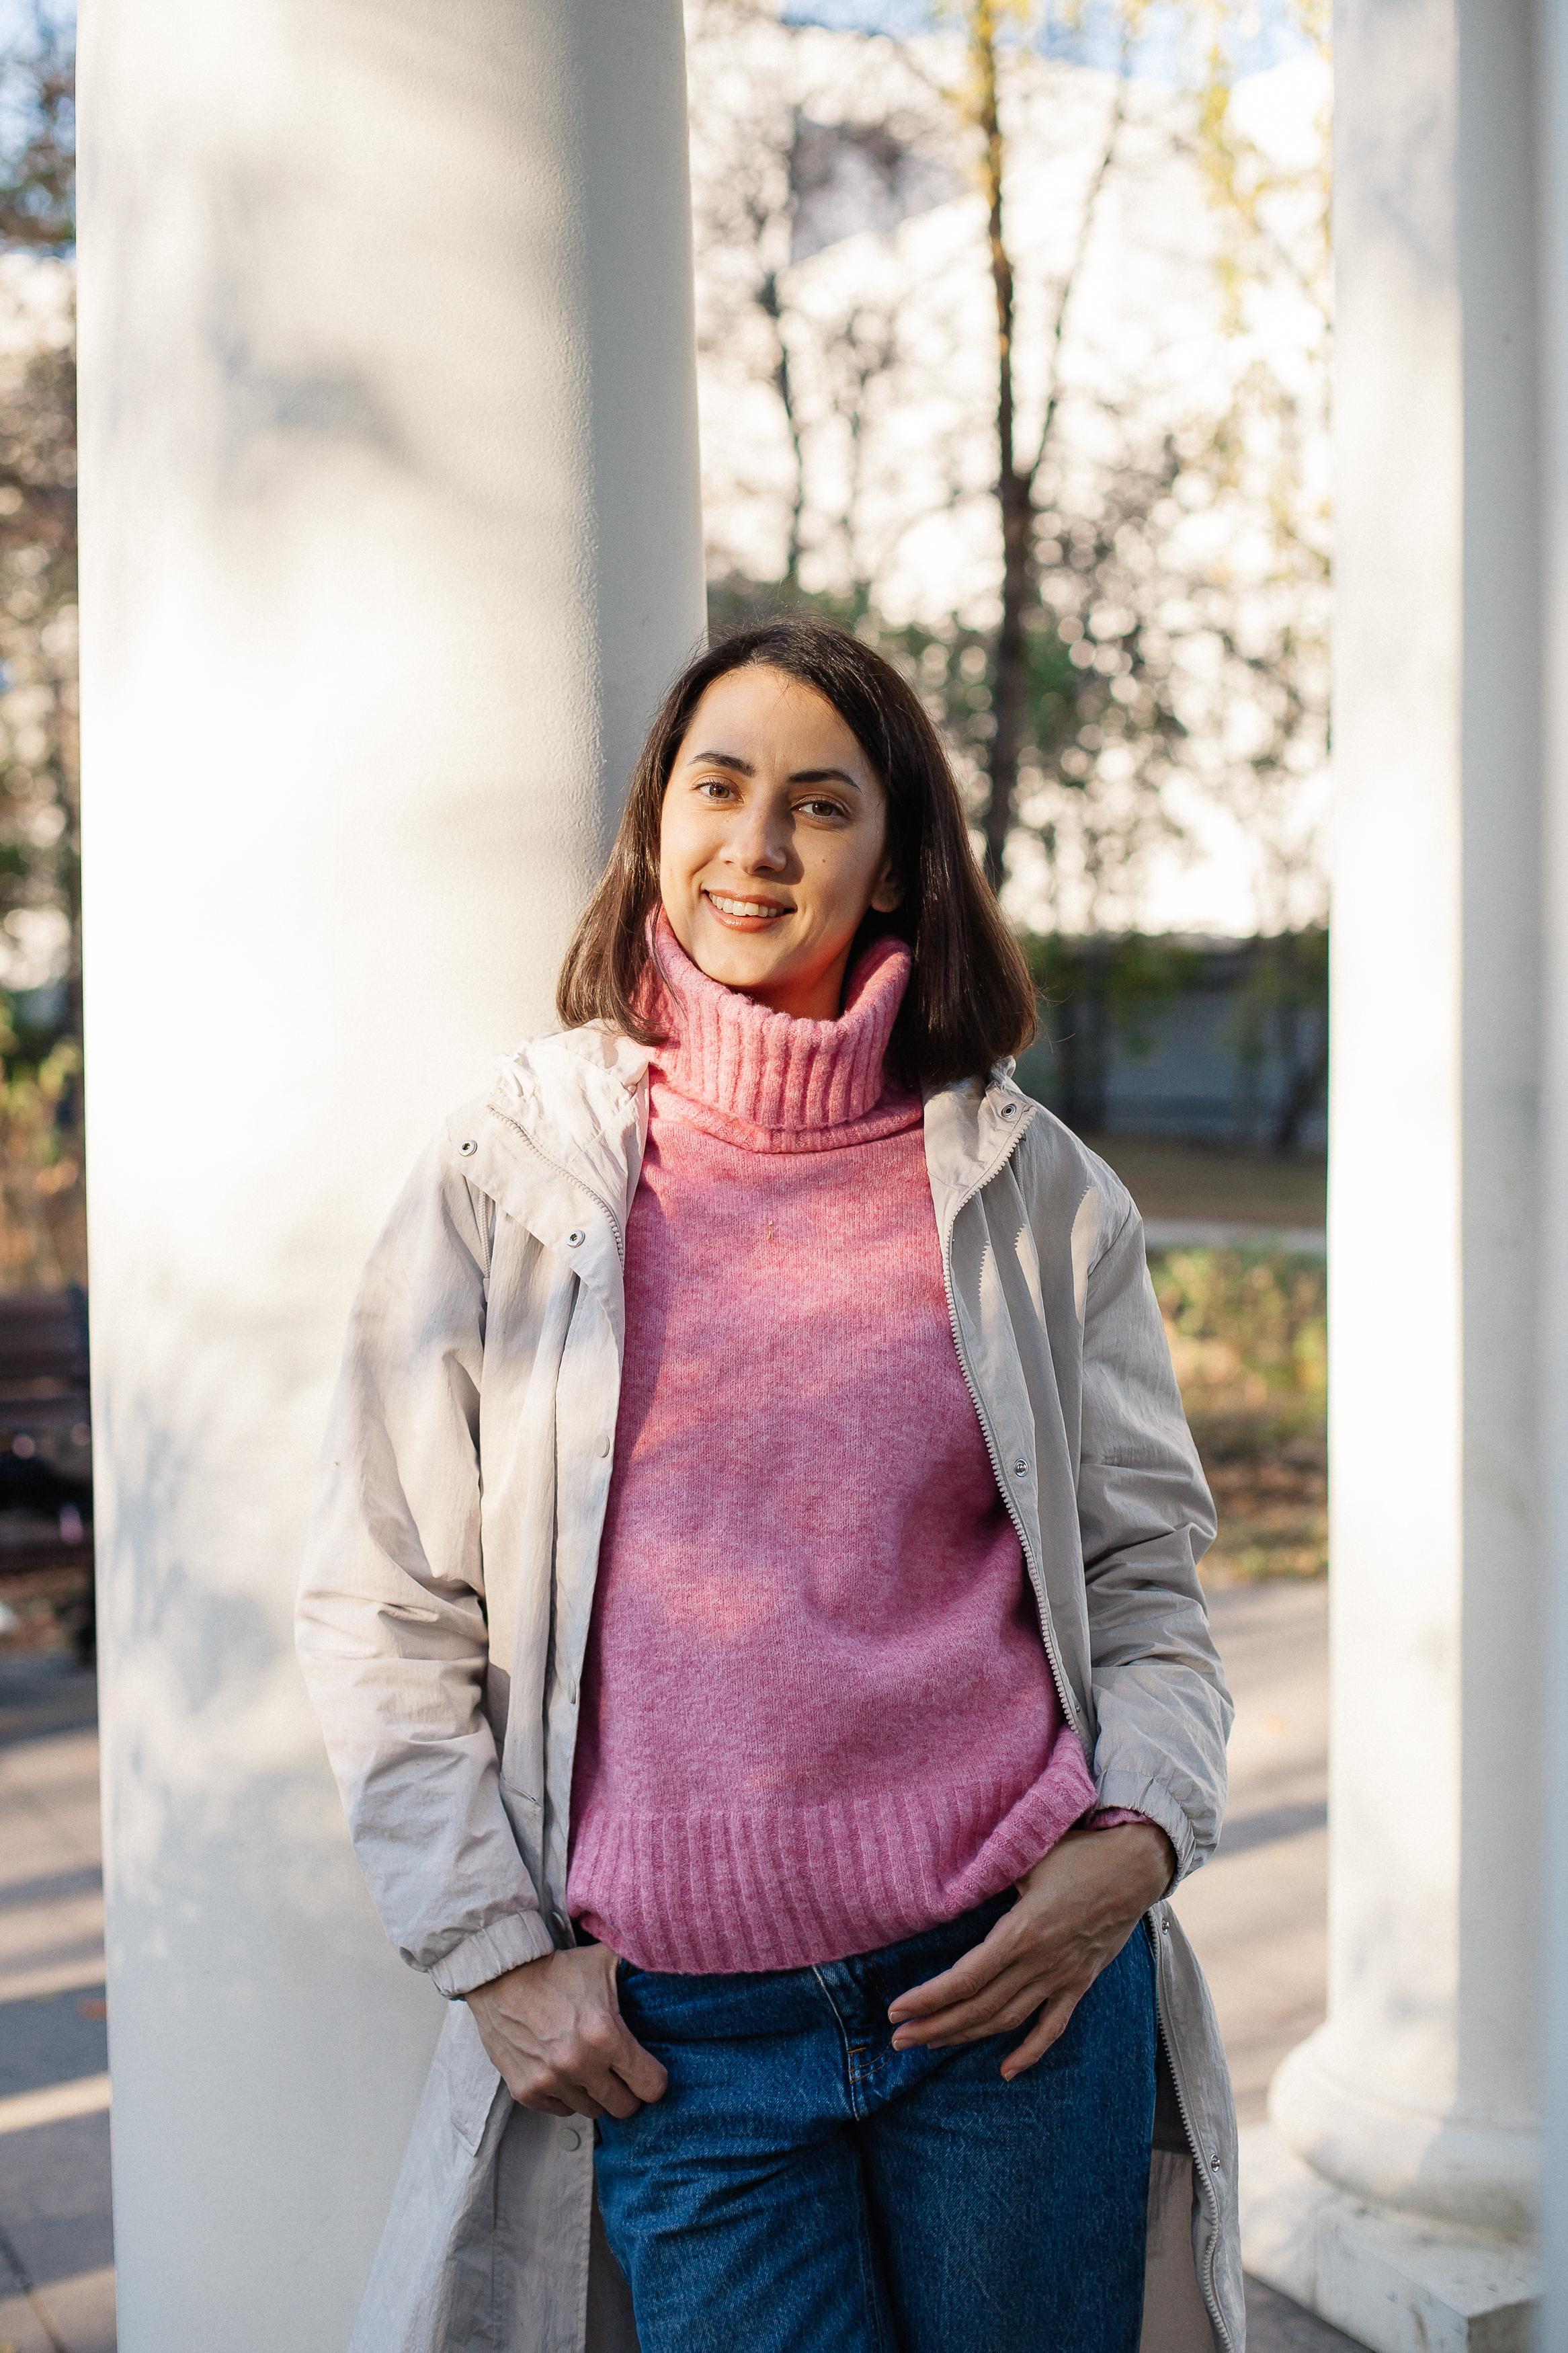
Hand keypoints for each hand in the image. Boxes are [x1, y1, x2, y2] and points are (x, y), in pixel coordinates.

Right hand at [466, 1942, 668, 2120]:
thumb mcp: (604, 1962)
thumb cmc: (558, 1969)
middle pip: (625, 2108)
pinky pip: (562, 2110)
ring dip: (595, 2093)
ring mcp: (551, 2082)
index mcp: (605, 2035)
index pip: (651, 2086)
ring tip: (589, 2066)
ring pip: (593, 2111)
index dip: (654, 2079)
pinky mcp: (527, 2092)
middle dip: (628, 2092)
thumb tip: (670, 1956)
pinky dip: (566, 2095)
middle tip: (620, 2073)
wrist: (500, 1977)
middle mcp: (579, 2064)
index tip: (648, 2070)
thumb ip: (638, 1965)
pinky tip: (563, 2070)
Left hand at [886, 1821, 1174, 2080]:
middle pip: (980, 2007)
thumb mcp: (1028, 1859)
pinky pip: (1053, 2026)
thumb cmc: (1078, 1853)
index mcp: (1022, 1932)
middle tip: (899, 2040)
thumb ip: (992, 1876)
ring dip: (967, 2036)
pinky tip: (1006, 2070)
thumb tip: (952, 1884)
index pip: (965, 1977)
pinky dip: (1030, 2051)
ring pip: (1008, 2020)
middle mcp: (1040, 1962)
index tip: (896, 2010)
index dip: (929, 1998)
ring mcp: (1063, 1977)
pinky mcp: (1081, 1983)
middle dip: (935, 2026)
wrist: (1135, 1866)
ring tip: (930, 2044)